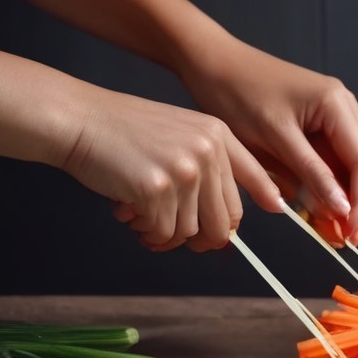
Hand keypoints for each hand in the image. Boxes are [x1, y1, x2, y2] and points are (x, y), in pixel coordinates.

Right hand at [59, 89, 279, 251]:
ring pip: (191, 231)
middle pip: (225, 219)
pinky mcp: (159, 188)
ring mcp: (186, 169)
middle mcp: (209, 150)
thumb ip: (204, 168)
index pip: (254, 173)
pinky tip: (126, 213)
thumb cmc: (121, 133)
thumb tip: (224, 226)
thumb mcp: (177, 134)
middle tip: (174, 238)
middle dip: (202, 238)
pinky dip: (146, 232)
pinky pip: (163, 231)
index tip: (279, 208)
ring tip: (140, 220)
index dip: (265, 194)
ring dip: (165, 235)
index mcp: (217, 135)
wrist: (78, 119)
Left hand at [179, 37, 357, 245]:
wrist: (211, 64)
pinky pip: (337, 161)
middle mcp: (346, 108)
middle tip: (343, 239)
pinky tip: (319, 208)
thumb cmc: (236, 95)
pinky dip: (332, 186)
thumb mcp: (273, 139)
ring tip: (331, 230)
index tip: (350, 234)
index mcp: (337, 105)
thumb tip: (344, 210)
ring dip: (348, 198)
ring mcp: (336, 115)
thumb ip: (313, 174)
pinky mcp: (322, 124)